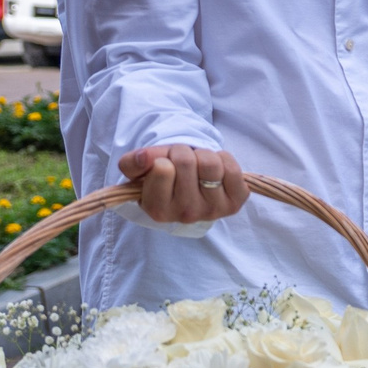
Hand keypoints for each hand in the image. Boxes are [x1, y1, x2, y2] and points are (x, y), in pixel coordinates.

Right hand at [118, 144, 247, 224]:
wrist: (192, 185)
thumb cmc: (166, 175)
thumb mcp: (142, 169)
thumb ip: (133, 163)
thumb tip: (143, 157)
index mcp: (157, 209)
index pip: (162, 168)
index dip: (163, 157)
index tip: (165, 164)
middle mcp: (185, 215)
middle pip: (186, 161)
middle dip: (183, 152)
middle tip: (182, 162)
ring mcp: (212, 211)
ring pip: (210, 163)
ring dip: (204, 154)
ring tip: (198, 165)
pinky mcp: (235, 203)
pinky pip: (232, 168)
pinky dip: (224, 159)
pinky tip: (216, 170)